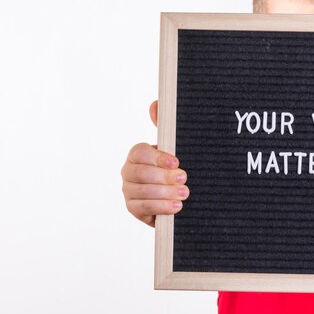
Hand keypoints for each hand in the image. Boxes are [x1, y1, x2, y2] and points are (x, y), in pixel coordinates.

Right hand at [120, 100, 188, 226]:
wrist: (178, 194)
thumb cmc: (174, 168)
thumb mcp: (174, 148)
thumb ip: (165, 127)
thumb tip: (156, 104)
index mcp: (137, 154)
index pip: (139, 153)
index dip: (157, 158)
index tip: (177, 162)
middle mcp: (128, 172)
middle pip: (141, 174)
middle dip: (164, 177)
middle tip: (184, 179)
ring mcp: (129, 191)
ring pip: (143, 191)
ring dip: (166, 193)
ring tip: (184, 194)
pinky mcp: (134, 209)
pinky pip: (143, 208)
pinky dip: (161, 207)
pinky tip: (177, 206)